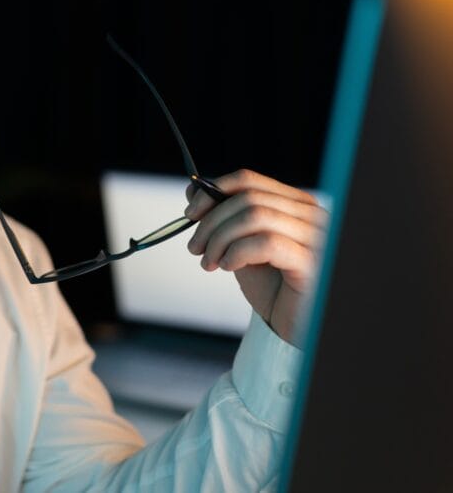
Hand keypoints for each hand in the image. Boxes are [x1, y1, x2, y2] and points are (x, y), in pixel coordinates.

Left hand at [184, 169, 329, 346]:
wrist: (290, 324)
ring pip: (255, 216)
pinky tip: (229, 266)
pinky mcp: (312, 262)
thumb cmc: (271, 286)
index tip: (190, 213)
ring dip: (220, 239)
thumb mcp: (240, 245)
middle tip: (195, 247)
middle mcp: (311, 215)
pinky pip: (267, 243)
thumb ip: (223, 217)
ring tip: (209, 262)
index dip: (213, 192)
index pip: (249, 181)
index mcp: (295, 205)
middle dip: (211, 222)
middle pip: (247, 198)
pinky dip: (238, 252)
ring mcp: (316, 237)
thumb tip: (194, 190)